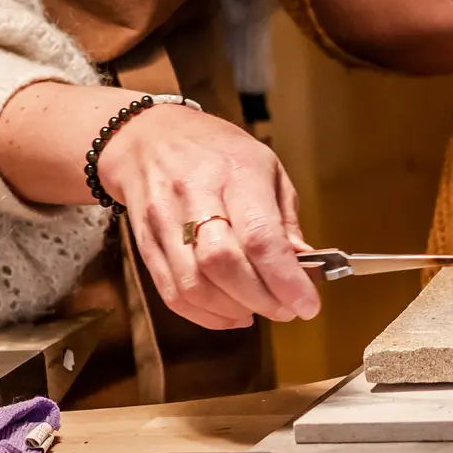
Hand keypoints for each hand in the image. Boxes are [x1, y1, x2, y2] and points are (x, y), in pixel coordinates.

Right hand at [94, 103, 320, 330]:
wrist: (148, 137)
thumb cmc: (216, 152)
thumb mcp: (266, 168)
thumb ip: (284, 220)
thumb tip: (304, 268)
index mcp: (235, 173)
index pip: (259, 236)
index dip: (285, 279)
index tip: (307, 303)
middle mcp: (194, 196)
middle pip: (223, 264)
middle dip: (261, 299)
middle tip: (286, 309)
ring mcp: (164, 222)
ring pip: (194, 285)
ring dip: (233, 310)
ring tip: (258, 309)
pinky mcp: (145, 245)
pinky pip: (173, 294)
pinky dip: (206, 315)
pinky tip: (230, 312)